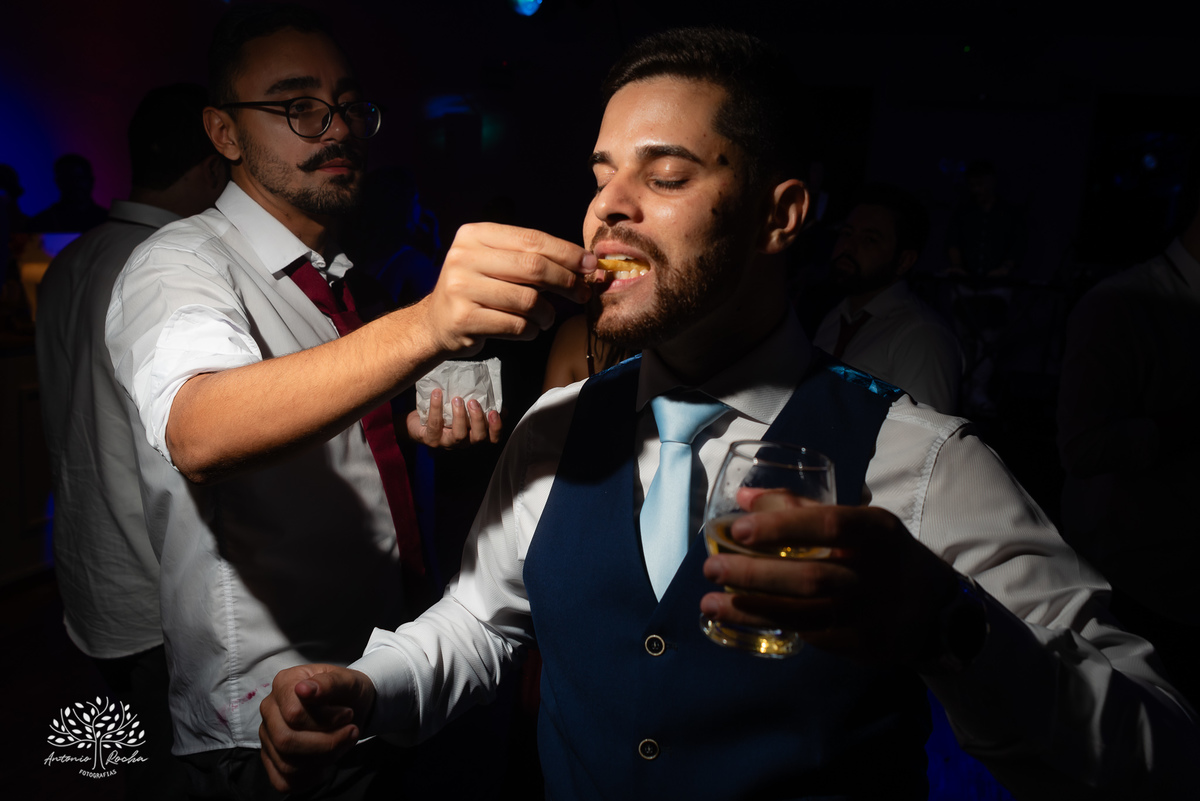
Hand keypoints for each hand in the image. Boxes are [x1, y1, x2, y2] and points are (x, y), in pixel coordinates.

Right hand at [259, 664, 375, 792]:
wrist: (351, 706)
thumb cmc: (346, 691)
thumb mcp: (348, 681)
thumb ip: (328, 683)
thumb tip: (304, 689)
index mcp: (284, 684)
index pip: (293, 713)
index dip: (326, 719)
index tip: (348, 714)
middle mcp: (270, 709)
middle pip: (286, 740)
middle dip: (326, 743)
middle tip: (351, 732)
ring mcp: (268, 735)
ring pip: (287, 763)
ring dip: (323, 758)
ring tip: (342, 743)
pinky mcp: (272, 758)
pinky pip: (283, 780)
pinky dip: (309, 778)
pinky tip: (325, 762)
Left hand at [406, 388, 501, 447]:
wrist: (415, 423)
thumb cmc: (443, 415)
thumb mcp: (464, 411)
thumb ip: (480, 409)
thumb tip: (501, 406)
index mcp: (473, 434)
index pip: (492, 438)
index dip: (496, 428)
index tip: (494, 412)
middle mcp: (463, 442)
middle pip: (478, 437)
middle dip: (478, 419)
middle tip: (473, 402)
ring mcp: (447, 442)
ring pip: (459, 435)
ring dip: (460, 416)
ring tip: (457, 399)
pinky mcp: (431, 439)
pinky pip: (435, 424)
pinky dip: (436, 408)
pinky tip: (437, 394)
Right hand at [422, 222, 595, 355]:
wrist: (435, 323)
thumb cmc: (477, 289)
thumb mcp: (495, 263)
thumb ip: (530, 258)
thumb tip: (584, 266)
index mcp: (475, 235)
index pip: (531, 239)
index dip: (566, 253)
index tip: (590, 265)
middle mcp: (464, 257)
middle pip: (532, 267)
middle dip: (565, 281)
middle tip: (582, 293)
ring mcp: (461, 289)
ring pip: (527, 301)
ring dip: (548, 313)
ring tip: (547, 317)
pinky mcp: (464, 319)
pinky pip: (516, 326)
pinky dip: (532, 330)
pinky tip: (529, 329)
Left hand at [699, 491, 956, 663]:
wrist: (935, 611)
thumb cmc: (884, 554)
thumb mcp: (860, 521)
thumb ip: (801, 506)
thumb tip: (743, 498)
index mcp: (874, 532)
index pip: (827, 525)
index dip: (781, 526)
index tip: (737, 528)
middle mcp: (871, 574)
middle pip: (809, 576)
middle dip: (753, 574)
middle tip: (711, 568)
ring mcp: (865, 614)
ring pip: (803, 614)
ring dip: (750, 608)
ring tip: (709, 602)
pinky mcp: (856, 643)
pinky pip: (805, 633)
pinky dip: (767, 624)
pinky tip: (737, 617)